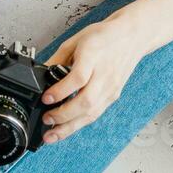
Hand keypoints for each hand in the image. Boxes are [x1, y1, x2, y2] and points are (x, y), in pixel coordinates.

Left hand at [37, 19, 144, 143]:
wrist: (132, 37)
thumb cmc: (103, 36)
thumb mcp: (76, 40)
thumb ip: (58, 58)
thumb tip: (41, 75)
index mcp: (93, 56)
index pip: (78, 78)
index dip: (61, 91)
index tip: (46, 98)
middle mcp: (104, 75)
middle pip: (86, 101)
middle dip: (63, 115)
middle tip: (46, 119)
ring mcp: (111, 87)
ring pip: (91, 113)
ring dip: (70, 127)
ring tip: (52, 135)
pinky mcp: (113, 95)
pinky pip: (96, 113)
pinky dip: (80, 123)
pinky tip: (67, 128)